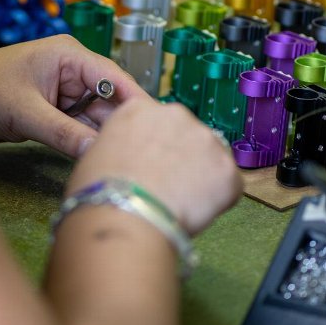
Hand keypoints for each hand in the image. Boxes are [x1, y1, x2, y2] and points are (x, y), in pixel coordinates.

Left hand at [0, 34, 149, 157]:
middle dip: (124, 124)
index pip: (113, 77)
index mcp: (68, 55)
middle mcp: (72, 71)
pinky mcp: (56, 111)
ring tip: (128, 159)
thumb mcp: (24, 112)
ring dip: (106, 136)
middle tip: (145, 151)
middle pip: (110, 99)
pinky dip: (89, 141)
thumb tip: (97, 152)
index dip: (137, 101)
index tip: (158, 125)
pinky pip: (82, 127)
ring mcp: (65, 92)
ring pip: (98, 117)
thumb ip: (63, 132)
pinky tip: (102, 158)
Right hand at [68, 99, 242, 235]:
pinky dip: (217, 201)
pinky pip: (228, 186)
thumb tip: (133, 160)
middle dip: (182, 160)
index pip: (157, 124)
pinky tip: (194, 212)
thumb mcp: (97, 154)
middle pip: (187, 137)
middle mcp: (176, 115)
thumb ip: (122, 146)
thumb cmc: (101, 192)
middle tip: (167, 188)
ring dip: (201, 178)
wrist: (124, 215)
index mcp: (140, 109)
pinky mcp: (227, 168)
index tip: (153, 167)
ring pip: (211, 160)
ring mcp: (206, 139)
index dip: (157, 149)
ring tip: (178, 203)